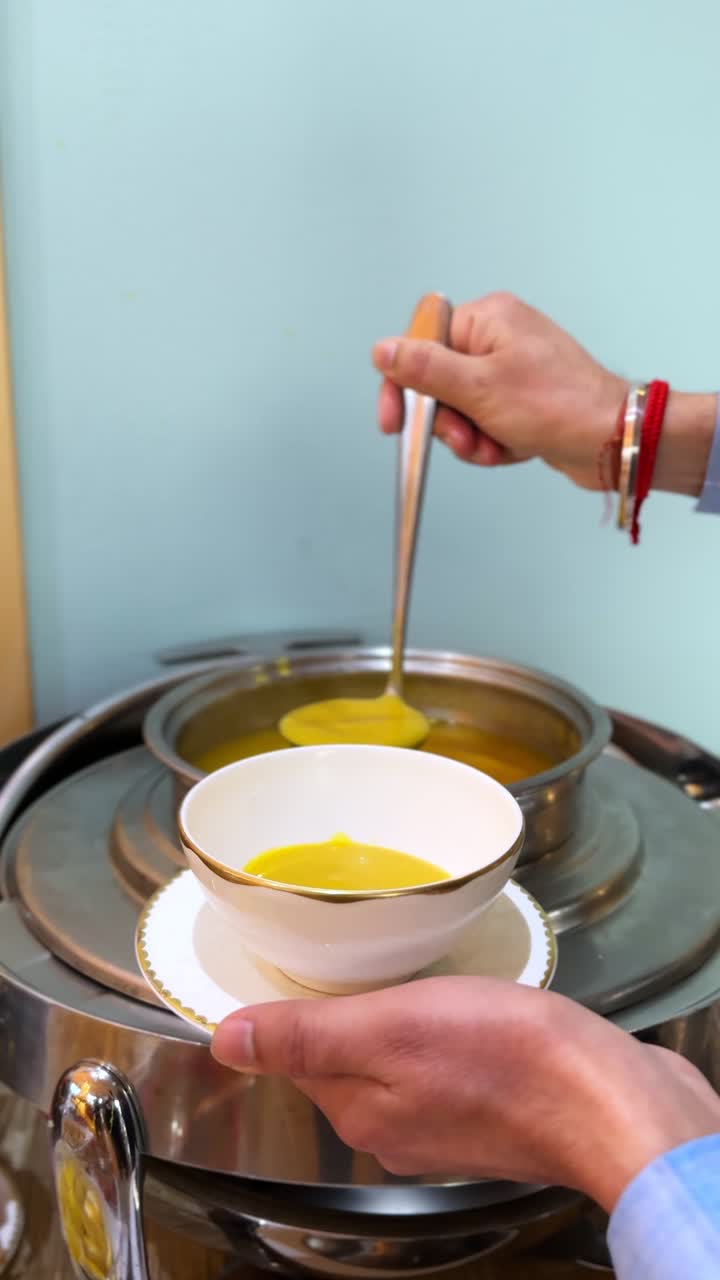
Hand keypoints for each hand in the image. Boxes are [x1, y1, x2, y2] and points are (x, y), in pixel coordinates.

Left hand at [212, 976, 719, 1211]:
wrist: (609, 1097)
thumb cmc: (506, 1058)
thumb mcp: (390, 1027)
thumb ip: (306, 1035)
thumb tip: (223, 1040)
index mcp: (357, 1110)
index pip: (294, 1052)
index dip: (292, 1002)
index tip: (300, 960)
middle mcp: (391, 1128)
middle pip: (340, 1057)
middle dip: (345, 1005)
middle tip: (361, 954)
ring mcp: (441, 1125)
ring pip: (390, 1059)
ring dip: (393, 1015)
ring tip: (413, 973)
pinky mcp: (485, 1111)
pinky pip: (437, 1065)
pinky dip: (437, 1032)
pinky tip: (461, 1007)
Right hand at [373, 293, 714, 495]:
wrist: (614, 440)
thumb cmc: (559, 406)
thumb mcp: (479, 388)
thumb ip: (425, 369)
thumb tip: (383, 349)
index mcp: (487, 319)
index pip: (421, 344)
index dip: (403, 385)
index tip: (395, 422)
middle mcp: (498, 338)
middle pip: (438, 383)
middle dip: (448, 421)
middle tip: (464, 438)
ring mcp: (511, 370)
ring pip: (460, 410)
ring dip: (471, 438)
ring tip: (495, 447)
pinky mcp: (522, 401)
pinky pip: (485, 424)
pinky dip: (492, 443)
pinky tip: (512, 449)